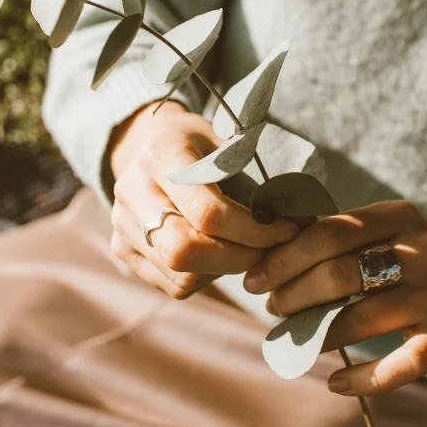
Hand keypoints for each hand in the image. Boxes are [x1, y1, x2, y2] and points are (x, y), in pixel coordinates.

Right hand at [109, 101, 297, 298]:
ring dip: (224, 270)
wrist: (147, 143)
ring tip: (248, 250)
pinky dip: (206, 278)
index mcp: (160, 155)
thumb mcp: (228, 141)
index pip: (208, 212)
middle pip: (184, 251)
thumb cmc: (200, 144)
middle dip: (237, 258)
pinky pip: (172, 285)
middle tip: (268, 250)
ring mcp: (121, 224)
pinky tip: (221, 256)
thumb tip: (305, 211)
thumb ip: (260, 173)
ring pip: (180, 275)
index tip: (287, 229)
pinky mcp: (122, 249)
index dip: (254, 230)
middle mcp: (132, 190)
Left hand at [243, 200, 426, 394]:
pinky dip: (364, 380)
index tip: (254, 279)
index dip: (285, 257)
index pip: (331, 232)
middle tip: (273, 308)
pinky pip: (400, 366)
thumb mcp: (380, 233)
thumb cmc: (404, 261)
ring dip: (316, 333)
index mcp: (399, 216)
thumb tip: (264, 250)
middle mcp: (423, 252)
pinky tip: (336, 382)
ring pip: (361, 318)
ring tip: (293, 338)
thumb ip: (333, 236)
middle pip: (340, 273)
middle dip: (293, 294)